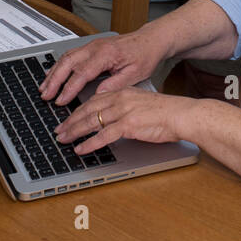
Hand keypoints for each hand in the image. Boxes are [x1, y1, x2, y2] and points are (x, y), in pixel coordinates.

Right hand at [39, 30, 168, 105]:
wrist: (151, 40)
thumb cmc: (145, 55)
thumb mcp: (135, 74)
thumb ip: (115, 84)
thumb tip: (97, 96)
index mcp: (106, 54)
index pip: (82, 73)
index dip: (69, 88)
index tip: (60, 101)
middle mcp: (96, 47)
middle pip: (68, 63)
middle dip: (54, 80)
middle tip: (45, 95)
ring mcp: (92, 45)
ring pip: (66, 58)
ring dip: (53, 73)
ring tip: (44, 88)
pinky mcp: (91, 47)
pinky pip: (71, 55)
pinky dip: (59, 66)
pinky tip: (54, 76)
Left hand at [55, 87, 192, 153]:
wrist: (181, 114)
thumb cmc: (167, 112)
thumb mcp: (142, 104)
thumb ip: (126, 107)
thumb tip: (114, 119)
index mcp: (124, 92)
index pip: (94, 100)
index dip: (79, 110)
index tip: (69, 118)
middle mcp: (121, 99)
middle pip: (88, 109)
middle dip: (71, 121)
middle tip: (59, 130)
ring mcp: (124, 111)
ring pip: (92, 121)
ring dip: (75, 131)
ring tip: (64, 139)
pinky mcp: (128, 125)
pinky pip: (103, 135)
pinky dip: (89, 143)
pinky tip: (81, 148)